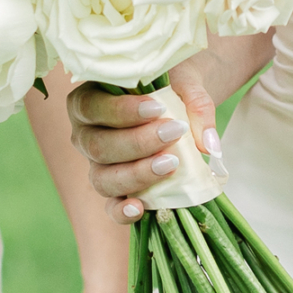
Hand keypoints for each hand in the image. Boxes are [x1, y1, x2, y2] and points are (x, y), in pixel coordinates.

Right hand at [68, 62, 218, 218]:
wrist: (178, 99)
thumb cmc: (168, 84)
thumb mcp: (181, 81)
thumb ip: (195, 103)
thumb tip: (207, 144)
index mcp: (87, 102)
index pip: (92, 108)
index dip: (121, 111)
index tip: (158, 108)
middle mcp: (85, 136)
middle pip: (98, 147)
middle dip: (137, 143)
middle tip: (174, 133)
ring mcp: (97, 166)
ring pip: (102, 179)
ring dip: (136, 174)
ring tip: (170, 165)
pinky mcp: (115, 190)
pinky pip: (111, 207)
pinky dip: (122, 211)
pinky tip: (140, 208)